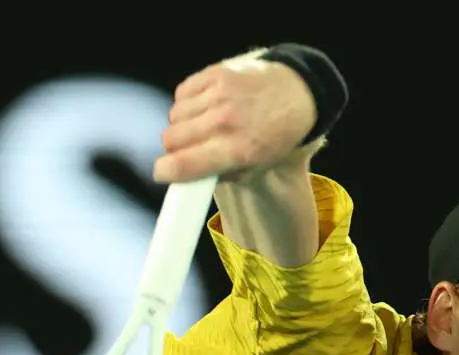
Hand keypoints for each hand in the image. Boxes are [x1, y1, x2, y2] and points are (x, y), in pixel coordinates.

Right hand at [153, 51, 317, 183]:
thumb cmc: (275, 135)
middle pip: (171, 138)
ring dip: (181, 124)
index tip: (162, 172)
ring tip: (201, 126)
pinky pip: (181, 93)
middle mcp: (226, 121)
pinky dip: (187, 103)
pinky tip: (203, 107)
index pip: (183, 164)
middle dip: (174, 148)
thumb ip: (222, 175)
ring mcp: (220, 94)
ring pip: (174, 116)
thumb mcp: (257, 167)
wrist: (297, 93)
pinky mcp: (215, 73)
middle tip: (187, 149)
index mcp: (237, 150)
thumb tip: (188, 177)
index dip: (164, 171)